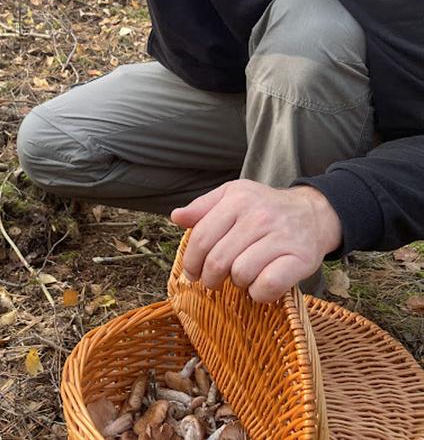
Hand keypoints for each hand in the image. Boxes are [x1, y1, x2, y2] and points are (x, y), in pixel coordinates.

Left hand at [170, 180, 342, 302]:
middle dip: (209, 278)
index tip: (192, 273)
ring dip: (237, 283)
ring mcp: (280, 236)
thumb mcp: (233, 196)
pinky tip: (259, 286)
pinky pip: (267, 286)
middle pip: (218, 260)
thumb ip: (203, 206)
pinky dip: (259, 293)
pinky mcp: (299, 259)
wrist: (312, 213)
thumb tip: (176, 217)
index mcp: (237, 199)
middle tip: (212, 281)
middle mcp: (259, 216)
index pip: (201, 237)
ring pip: (240, 274)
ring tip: (242, 276)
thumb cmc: (265, 207)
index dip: (191, 260)